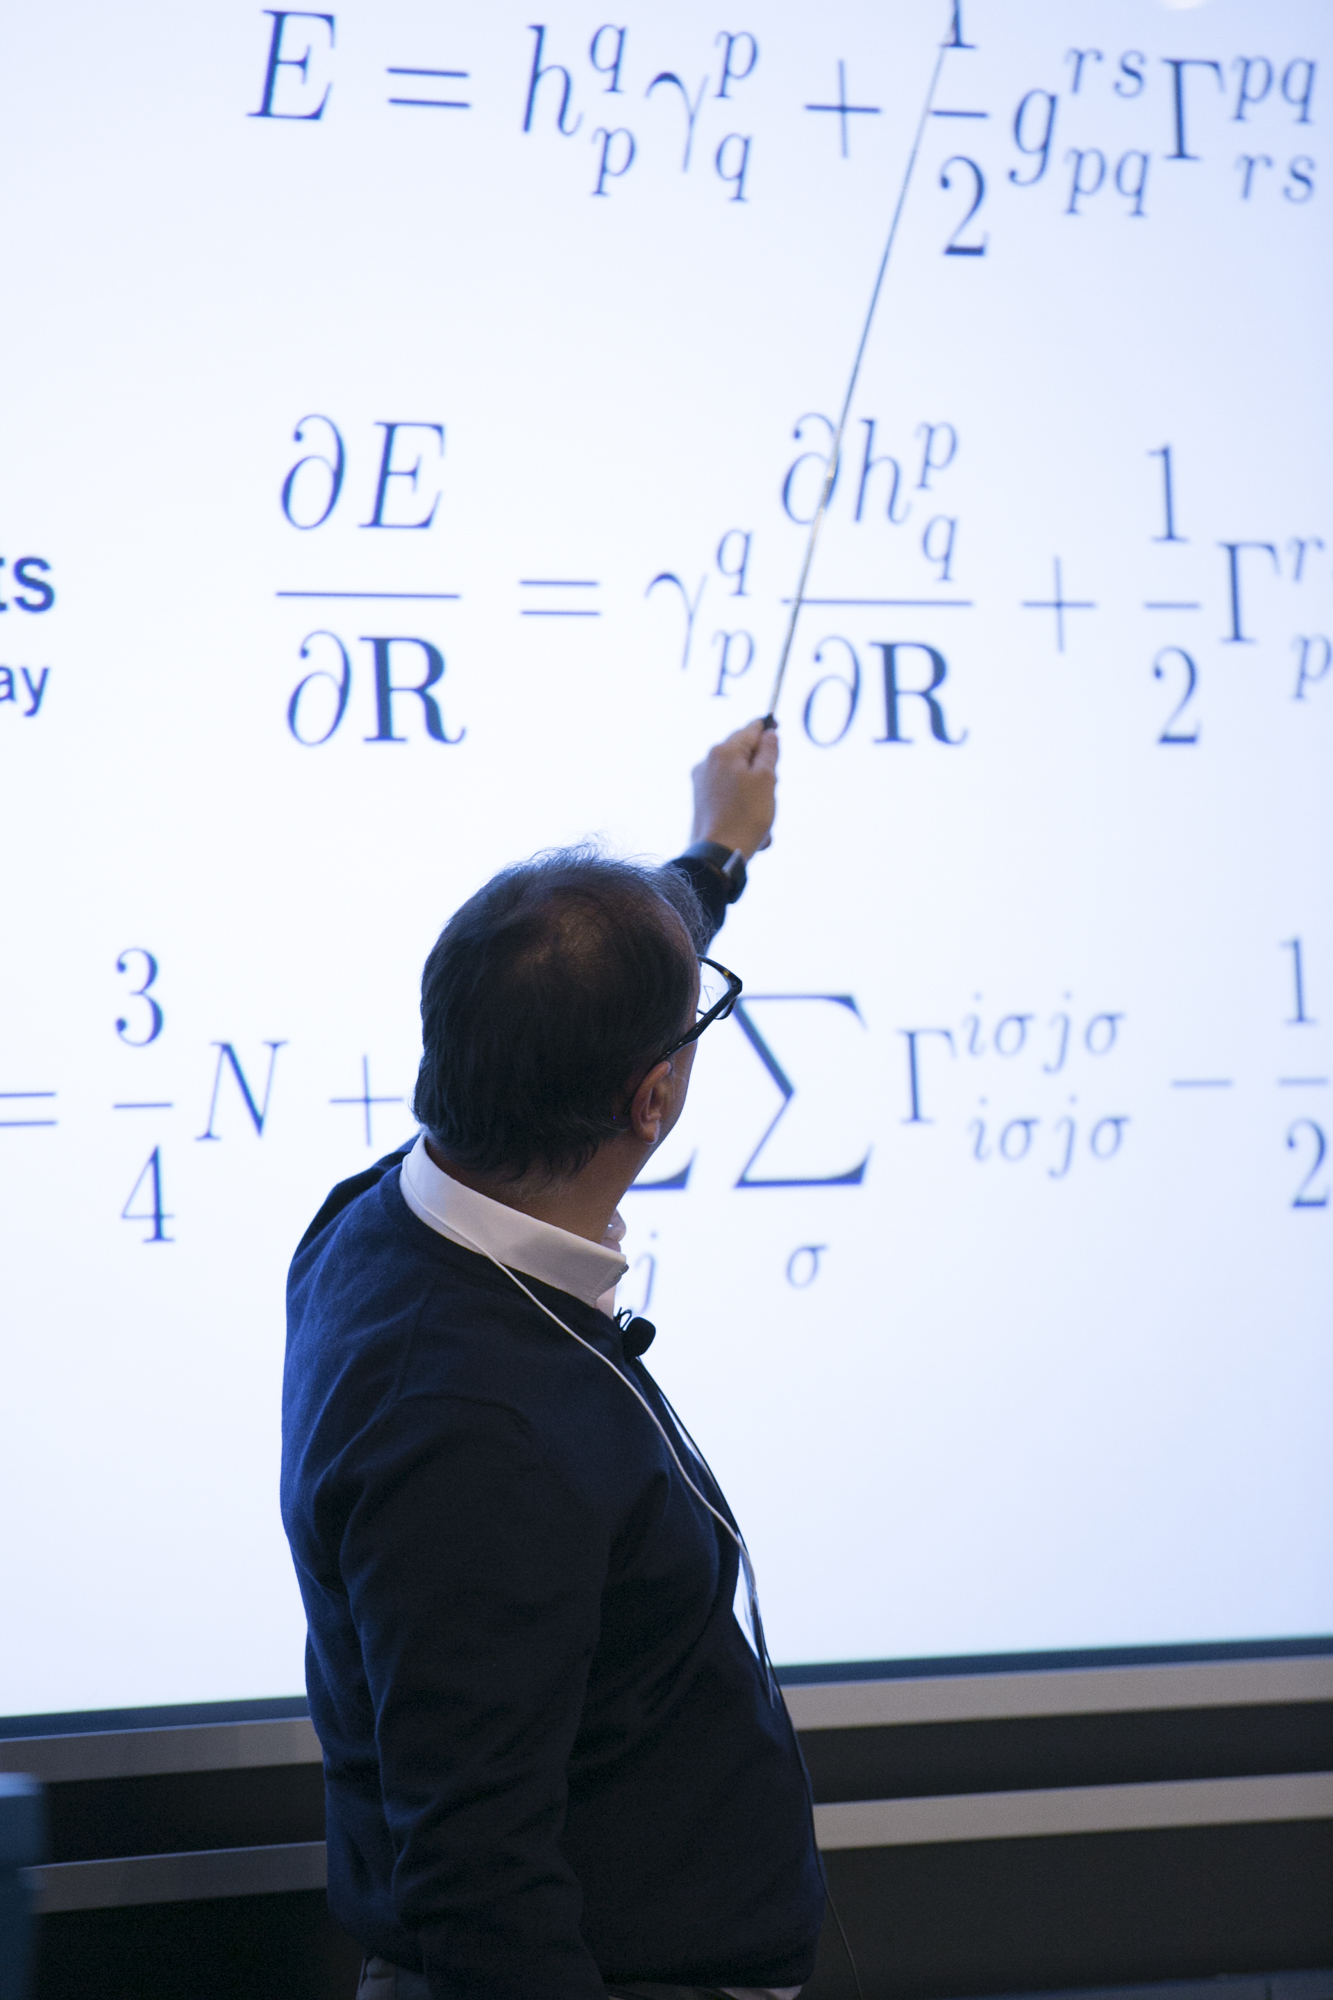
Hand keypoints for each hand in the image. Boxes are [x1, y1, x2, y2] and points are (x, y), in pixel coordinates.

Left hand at [690, 719, 777, 859]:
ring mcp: (701, 780)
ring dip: (754, 788)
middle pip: (744, 752)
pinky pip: (729, 792)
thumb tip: (768, 734)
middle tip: (772, 788)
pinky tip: (750, 821)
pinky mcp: (701, 798)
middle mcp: (707, 761)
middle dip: (762, 767)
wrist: (718, 853)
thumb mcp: (767, 779)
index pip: (750, 728)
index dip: (767, 727)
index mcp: (723, 751)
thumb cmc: (746, 816)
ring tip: (761, 811)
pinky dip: (742, 801)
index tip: (777, 727)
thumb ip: (769, 752)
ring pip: (738, 774)